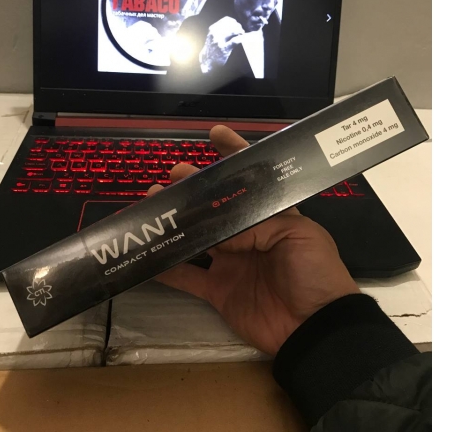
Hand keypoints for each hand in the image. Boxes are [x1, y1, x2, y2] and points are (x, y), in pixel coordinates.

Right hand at [146, 125, 360, 355]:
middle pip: (217, 208)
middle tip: (173, 175)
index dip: (235, 156)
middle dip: (195, 188)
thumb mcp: (296, 236)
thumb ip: (255, 225)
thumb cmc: (315, 274)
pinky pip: (186, 278)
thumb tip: (217, 227)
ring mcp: (232, 265)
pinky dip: (165, 269)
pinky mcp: (219, 293)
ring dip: (176, 222)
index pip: (253, 181)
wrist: (315, 328)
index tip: (215, 134)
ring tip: (153, 204)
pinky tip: (147, 252)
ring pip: (197, 238)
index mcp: (275, 218)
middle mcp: (250, 237)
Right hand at [199, 16, 246, 72]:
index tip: (237, 25)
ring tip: (242, 34)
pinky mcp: (224, 49)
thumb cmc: (212, 47)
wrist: (207, 60)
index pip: (226, 20)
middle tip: (241, 31)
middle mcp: (215, 34)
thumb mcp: (213, 35)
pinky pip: (235, 40)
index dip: (234, 22)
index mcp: (213, 29)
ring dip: (240, 32)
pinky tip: (242, 38)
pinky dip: (241, 38)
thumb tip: (234, 23)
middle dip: (238, 27)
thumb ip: (220, 29)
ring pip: (233, 31)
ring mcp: (219, 41)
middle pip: (231, 24)